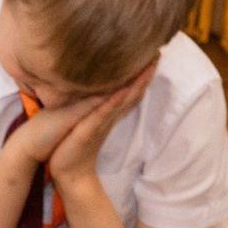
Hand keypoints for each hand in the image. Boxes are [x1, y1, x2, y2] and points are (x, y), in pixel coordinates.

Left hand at [42, 61, 157, 188]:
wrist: (69, 174)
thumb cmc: (72, 146)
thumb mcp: (84, 122)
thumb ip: (92, 108)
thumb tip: (96, 91)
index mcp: (107, 114)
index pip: (127, 90)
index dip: (140, 74)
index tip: (151, 55)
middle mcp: (108, 117)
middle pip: (132, 92)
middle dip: (145, 74)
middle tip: (159, 52)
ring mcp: (100, 124)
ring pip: (122, 100)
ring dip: (136, 84)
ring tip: (149, 66)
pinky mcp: (88, 132)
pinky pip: (102, 114)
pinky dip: (113, 102)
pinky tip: (122, 90)